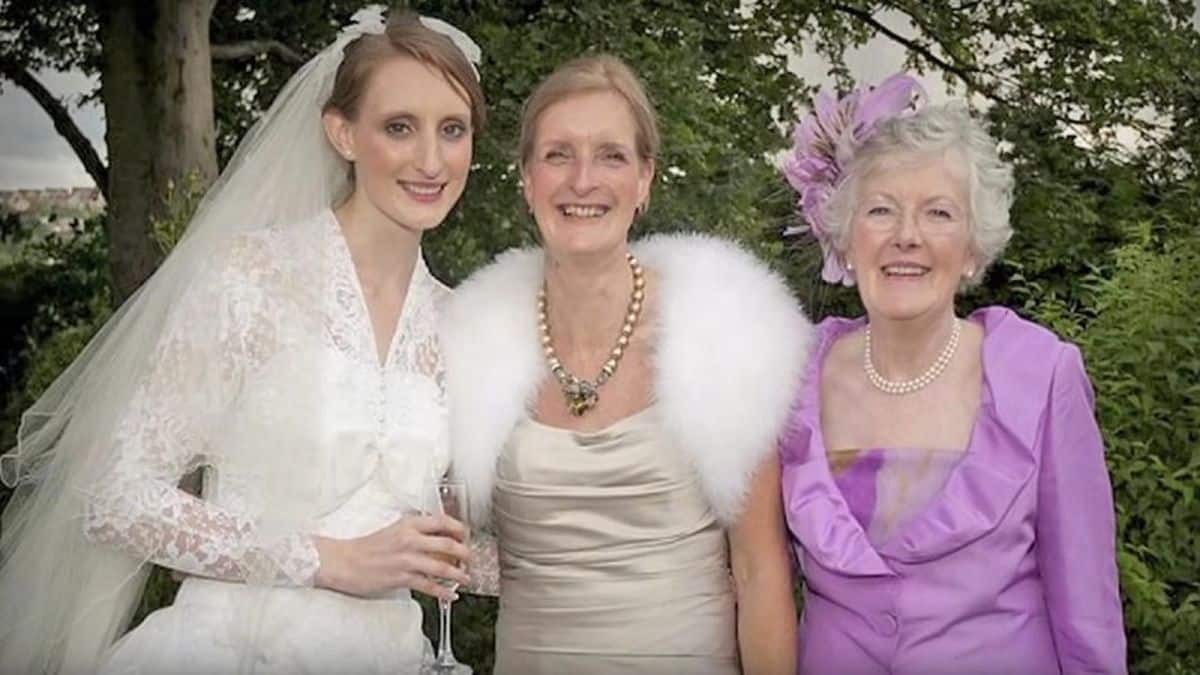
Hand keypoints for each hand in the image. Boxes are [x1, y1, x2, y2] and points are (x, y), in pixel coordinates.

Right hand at [312, 513, 470, 600]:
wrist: (344, 561)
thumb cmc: (367, 547)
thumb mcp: (394, 529)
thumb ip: (415, 531)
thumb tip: (438, 538)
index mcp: (409, 523)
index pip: (443, 521)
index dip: (460, 529)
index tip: (467, 536)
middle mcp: (410, 539)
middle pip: (449, 544)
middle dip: (466, 553)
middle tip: (471, 558)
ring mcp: (407, 560)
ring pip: (443, 567)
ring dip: (459, 574)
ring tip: (467, 578)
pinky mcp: (401, 578)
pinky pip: (429, 586)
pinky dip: (444, 592)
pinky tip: (451, 595)